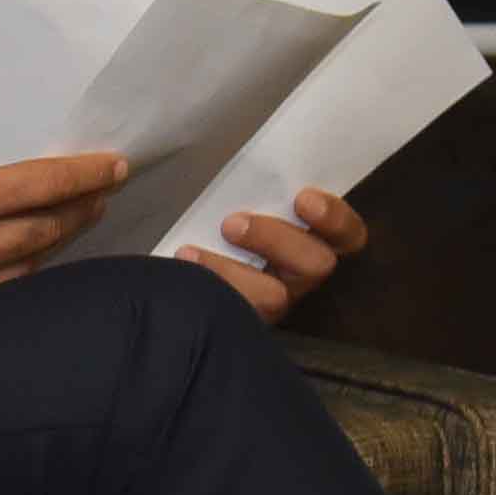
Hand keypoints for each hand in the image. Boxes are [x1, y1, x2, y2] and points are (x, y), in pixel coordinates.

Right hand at [0, 151, 125, 334]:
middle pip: (47, 229)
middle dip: (80, 210)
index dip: (85, 175)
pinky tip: (25, 275)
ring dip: (52, 249)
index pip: (44, 185)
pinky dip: (15, 285)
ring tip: (67, 233)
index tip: (114, 168)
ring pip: (28, 271)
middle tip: (99, 198)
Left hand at [187, 184, 366, 322]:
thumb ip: (251, 191)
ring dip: (233, 271)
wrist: (150, 280)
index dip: (335, 218)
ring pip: (273, 296)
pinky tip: (182, 264)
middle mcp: (293, 278)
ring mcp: (267, 308)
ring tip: (191, 254)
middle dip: (279, 239)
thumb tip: (253, 168)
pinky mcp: (235, 326)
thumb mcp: (226, 202)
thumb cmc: (198, 230)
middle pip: (316, 264)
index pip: (345, 234)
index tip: (303, 199)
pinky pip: (232, 313)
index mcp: (303, 241)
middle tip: (233, 224)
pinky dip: (206, 283)